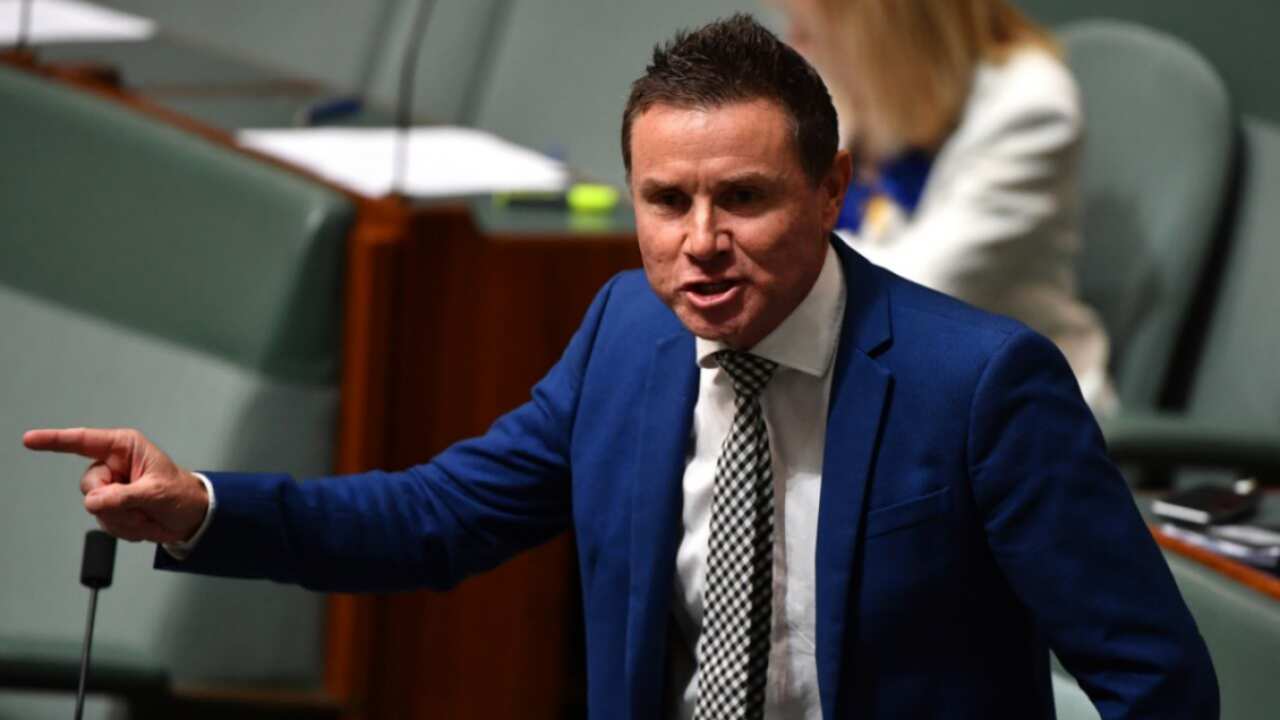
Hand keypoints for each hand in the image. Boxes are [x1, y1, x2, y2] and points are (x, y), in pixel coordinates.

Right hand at [23, 427, 208, 542]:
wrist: (191, 517)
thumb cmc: (180, 493)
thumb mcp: (156, 493)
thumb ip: (124, 496)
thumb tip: (95, 500)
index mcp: (124, 448)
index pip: (83, 441)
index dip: (54, 440)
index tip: (30, 440)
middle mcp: (113, 464)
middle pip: (89, 485)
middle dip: (113, 501)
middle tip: (140, 506)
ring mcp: (110, 487)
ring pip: (95, 507)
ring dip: (123, 518)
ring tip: (146, 514)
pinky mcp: (110, 507)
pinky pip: (104, 522)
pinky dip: (125, 527)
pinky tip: (142, 522)